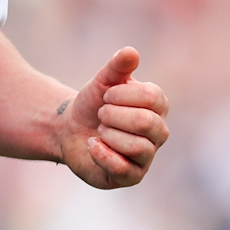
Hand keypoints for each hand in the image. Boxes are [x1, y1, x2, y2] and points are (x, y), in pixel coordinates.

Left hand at [58, 47, 168, 188]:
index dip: (122, 95)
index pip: (152, 97)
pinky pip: (124, 169)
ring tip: (99, 131)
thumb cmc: (93, 104)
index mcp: (158, 106)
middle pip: (146, 123)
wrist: (70, 129)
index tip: (105, 96)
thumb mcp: (103, 81)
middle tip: (101, 114)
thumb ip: (117, 67)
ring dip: (109, 135)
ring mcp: (147, 156)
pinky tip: (92, 145)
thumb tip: (130, 52)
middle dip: (113, 116)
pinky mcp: (132, 177)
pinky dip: (103, 154)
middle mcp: (159, 132)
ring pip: (139, 147)